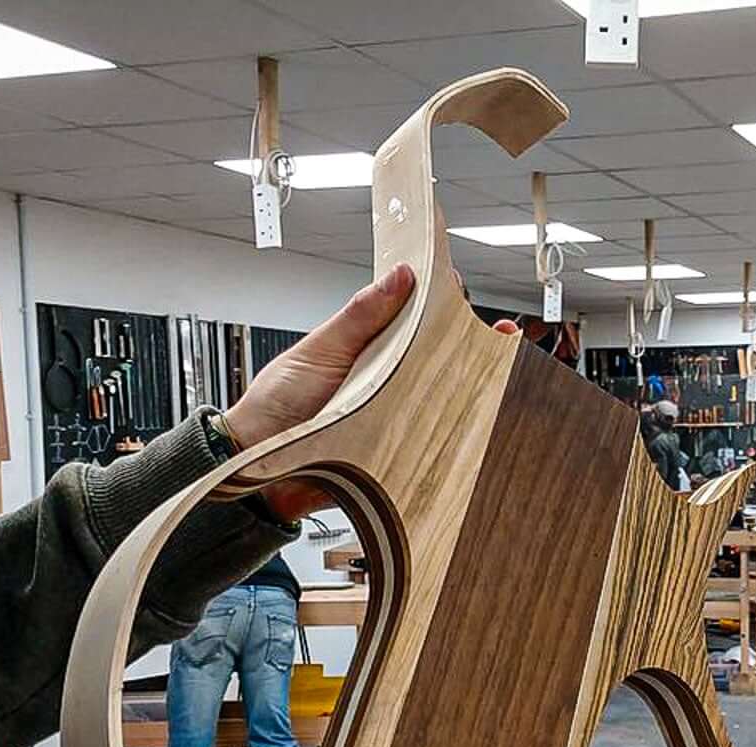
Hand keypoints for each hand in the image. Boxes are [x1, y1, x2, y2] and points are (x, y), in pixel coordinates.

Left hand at [224, 264, 518, 520]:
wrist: (254, 463)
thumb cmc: (275, 405)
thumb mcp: (321, 348)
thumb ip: (361, 315)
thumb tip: (401, 275)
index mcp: (367, 347)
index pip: (414, 318)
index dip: (441, 303)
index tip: (464, 292)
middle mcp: (384, 380)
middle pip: (436, 359)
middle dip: (470, 347)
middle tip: (501, 336)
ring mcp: (391, 415)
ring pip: (439, 400)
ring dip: (468, 390)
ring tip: (500, 372)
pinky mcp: (393, 451)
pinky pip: (428, 443)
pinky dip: (450, 435)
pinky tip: (474, 422)